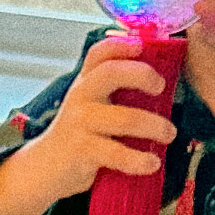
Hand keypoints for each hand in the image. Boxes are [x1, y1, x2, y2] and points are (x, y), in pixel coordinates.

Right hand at [27, 34, 176, 194]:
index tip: (142, 46)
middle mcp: (80, 97)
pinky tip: (151, 163)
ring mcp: (80, 123)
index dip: (121, 45)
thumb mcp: (90, 107)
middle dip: (142, 75)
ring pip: (125, 118)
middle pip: (111, 73)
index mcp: (85, 83)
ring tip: (169, 134)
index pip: (99, 54)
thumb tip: (159, 82)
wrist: (45, 169)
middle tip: (161, 88)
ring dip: (153, 126)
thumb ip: (114, 92)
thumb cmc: (78, 136)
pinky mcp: (81, 150)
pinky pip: (117, 153)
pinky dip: (139, 160)